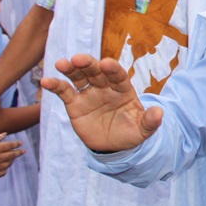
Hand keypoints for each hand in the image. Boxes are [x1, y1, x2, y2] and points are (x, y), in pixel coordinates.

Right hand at [0, 133, 24, 179]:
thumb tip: (6, 134)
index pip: (11, 145)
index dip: (16, 144)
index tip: (20, 143)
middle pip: (13, 155)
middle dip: (19, 152)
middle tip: (23, 151)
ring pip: (9, 163)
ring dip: (11, 160)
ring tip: (11, 157)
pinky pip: (4, 171)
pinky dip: (5, 168)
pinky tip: (3, 165)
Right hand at [41, 54, 162, 152]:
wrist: (114, 146)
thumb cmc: (130, 133)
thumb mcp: (143, 130)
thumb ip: (150, 121)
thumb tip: (160, 113)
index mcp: (123, 90)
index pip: (118, 76)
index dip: (113, 69)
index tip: (107, 63)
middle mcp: (105, 87)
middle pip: (96, 72)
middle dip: (88, 64)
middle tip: (79, 58)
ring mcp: (89, 94)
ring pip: (79, 77)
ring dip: (71, 70)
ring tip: (62, 63)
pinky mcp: (75, 104)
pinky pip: (64, 92)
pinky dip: (55, 85)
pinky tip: (45, 81)